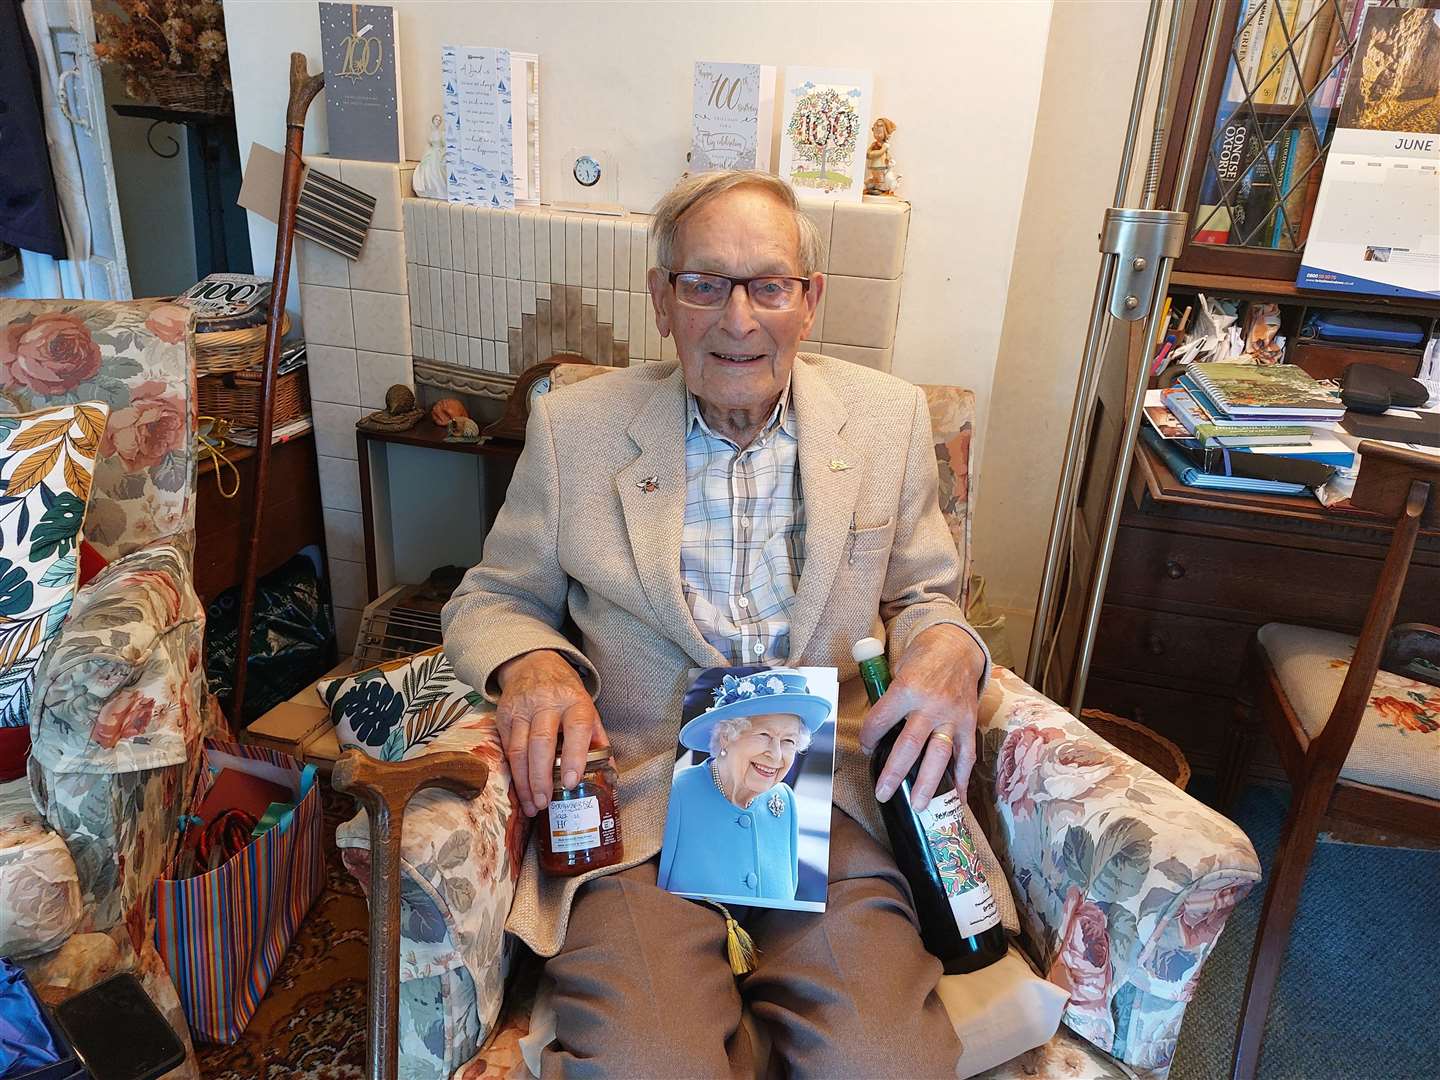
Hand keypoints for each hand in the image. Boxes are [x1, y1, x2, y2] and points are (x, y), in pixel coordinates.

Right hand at [494, 650, 606, 816]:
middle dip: (541, 777)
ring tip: (532, 806)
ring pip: (518, 749)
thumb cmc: (566, 694)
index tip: (570, 782)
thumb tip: (609, 777)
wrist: (535, 664)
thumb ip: (597, 741)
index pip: (576, 728)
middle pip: (542, 742)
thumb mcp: (588, 710)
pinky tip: (520, 792)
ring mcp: (522, 709)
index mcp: (574, 701)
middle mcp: (546, 703)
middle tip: (545, 802)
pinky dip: (513, 773)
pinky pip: (505, 749)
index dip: (574, 756)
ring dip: (524, 782)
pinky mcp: (503, 716)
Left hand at [858, 624, 985, 811]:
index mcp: (907, 689)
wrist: (957, 647)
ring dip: (928, 783)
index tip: (865, 748)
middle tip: (883, 795)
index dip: (868, 738)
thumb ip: (890, 701)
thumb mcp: (898, 671)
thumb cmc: (922, 659)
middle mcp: (931, 705)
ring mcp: (952, 716)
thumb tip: (876, 734)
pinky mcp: (969, 723)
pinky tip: (958, 799)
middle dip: (894, 773)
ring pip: (939, 755)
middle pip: (909, 745)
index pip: (880, 721)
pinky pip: (967, 755)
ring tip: (919, 806)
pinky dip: (962, 778)